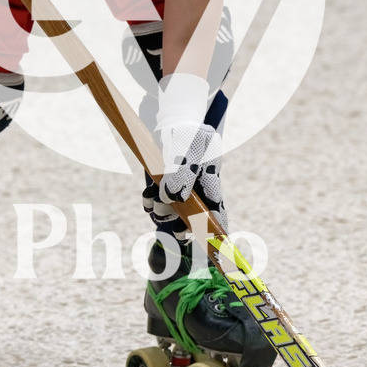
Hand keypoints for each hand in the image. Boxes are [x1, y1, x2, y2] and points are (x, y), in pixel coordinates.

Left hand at [155, 73, 225, 220]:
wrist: (171, 120)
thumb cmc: (186, 132)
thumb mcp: (188, 147)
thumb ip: (183, 172)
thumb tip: (173, 198)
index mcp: (211, 179)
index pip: (217, 208)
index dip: (218, 228)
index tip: (218, 246)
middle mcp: (197, 187)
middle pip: (193, 217)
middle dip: (183, 226)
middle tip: (176, 228)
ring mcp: (179, 187)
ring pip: (172, 212)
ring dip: (162, 212)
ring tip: (154, 202)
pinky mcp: (162, 185)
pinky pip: (155, 202)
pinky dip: (149, 202)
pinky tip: (147, 196)